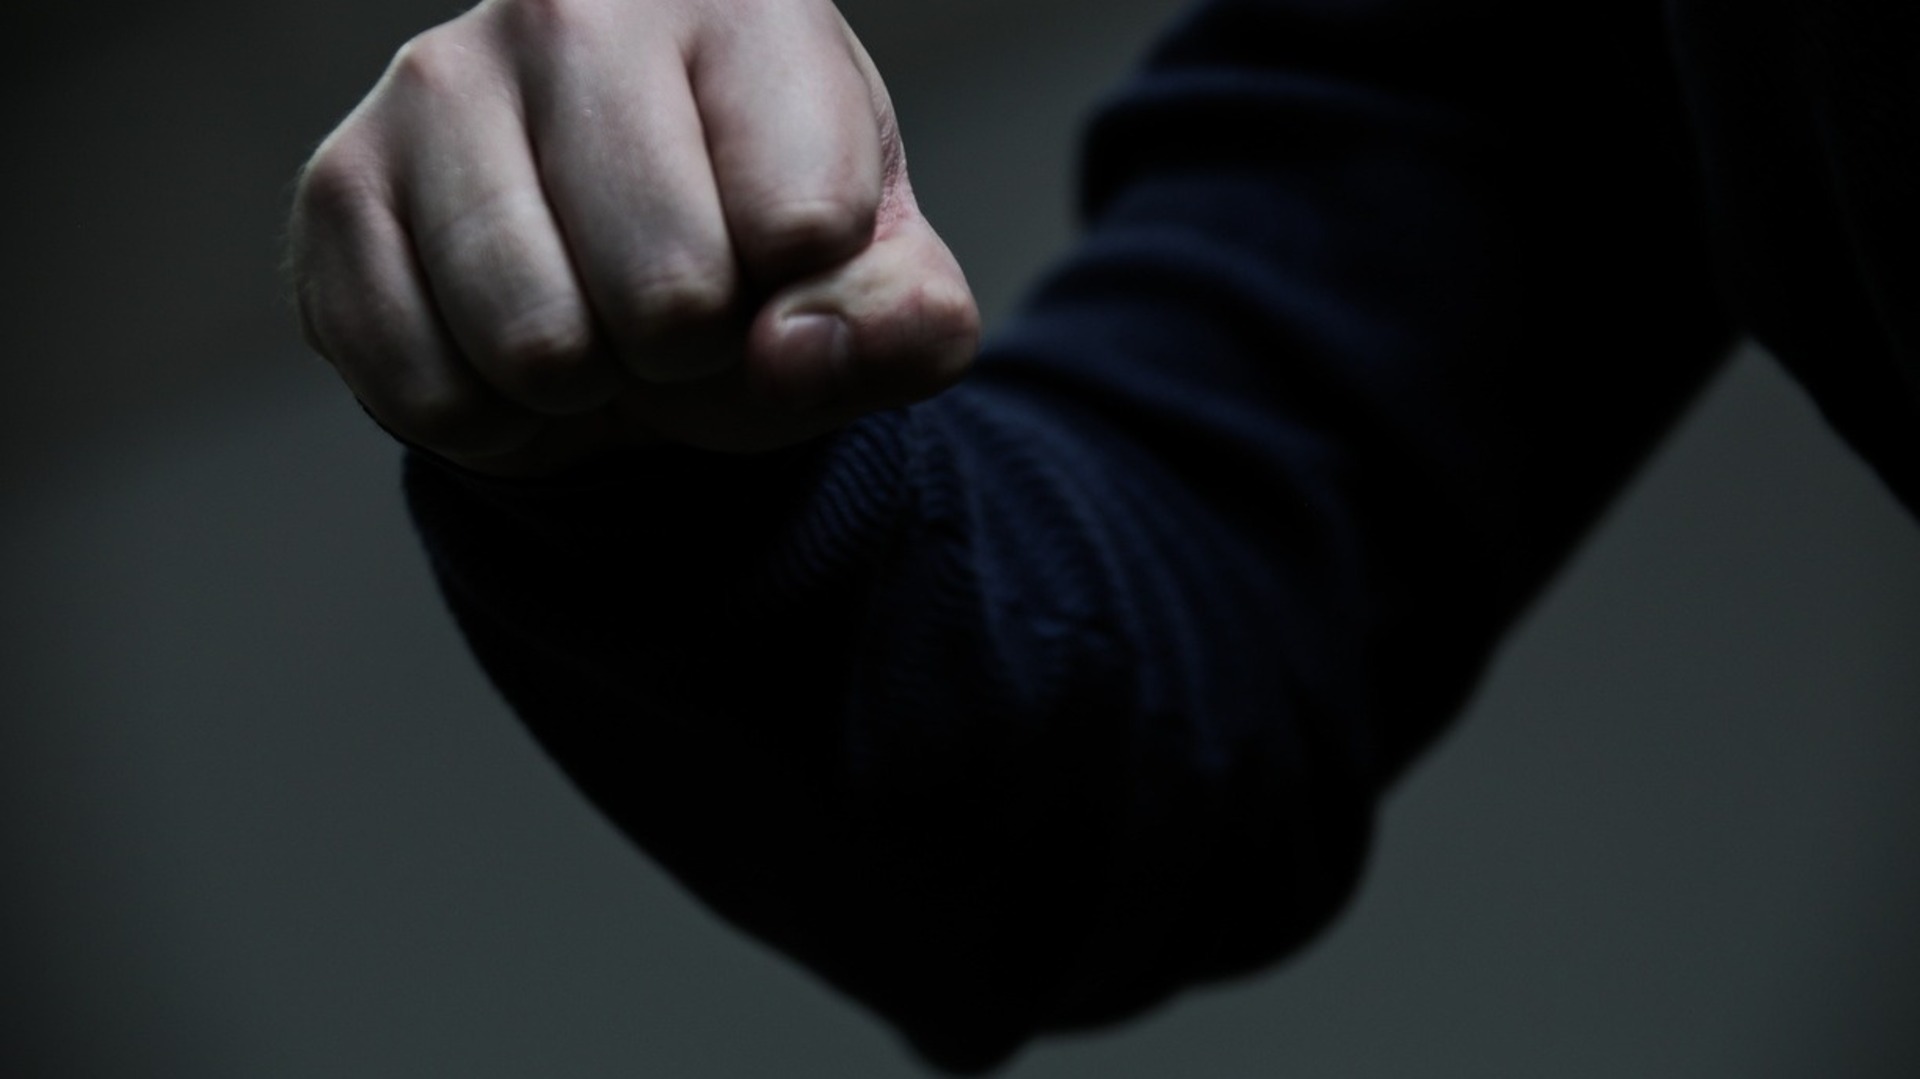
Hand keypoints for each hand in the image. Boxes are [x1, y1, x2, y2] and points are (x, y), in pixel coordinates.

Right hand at [288, 0, 978, 474]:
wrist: (605, 272)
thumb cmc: (756, 254)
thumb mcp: (872, 282)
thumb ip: (907, 320)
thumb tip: (801, 350)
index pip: (804, 221)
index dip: (807, 298)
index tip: (779, 257)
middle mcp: (573, 1)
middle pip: (669, 291)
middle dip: (691, 350)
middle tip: (675, 307)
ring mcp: (436, 83)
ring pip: (538, 346)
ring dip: (585, 386)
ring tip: (592, 320)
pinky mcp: (340, 182)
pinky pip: (430, 389)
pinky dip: (490, 416)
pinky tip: (502, 342)